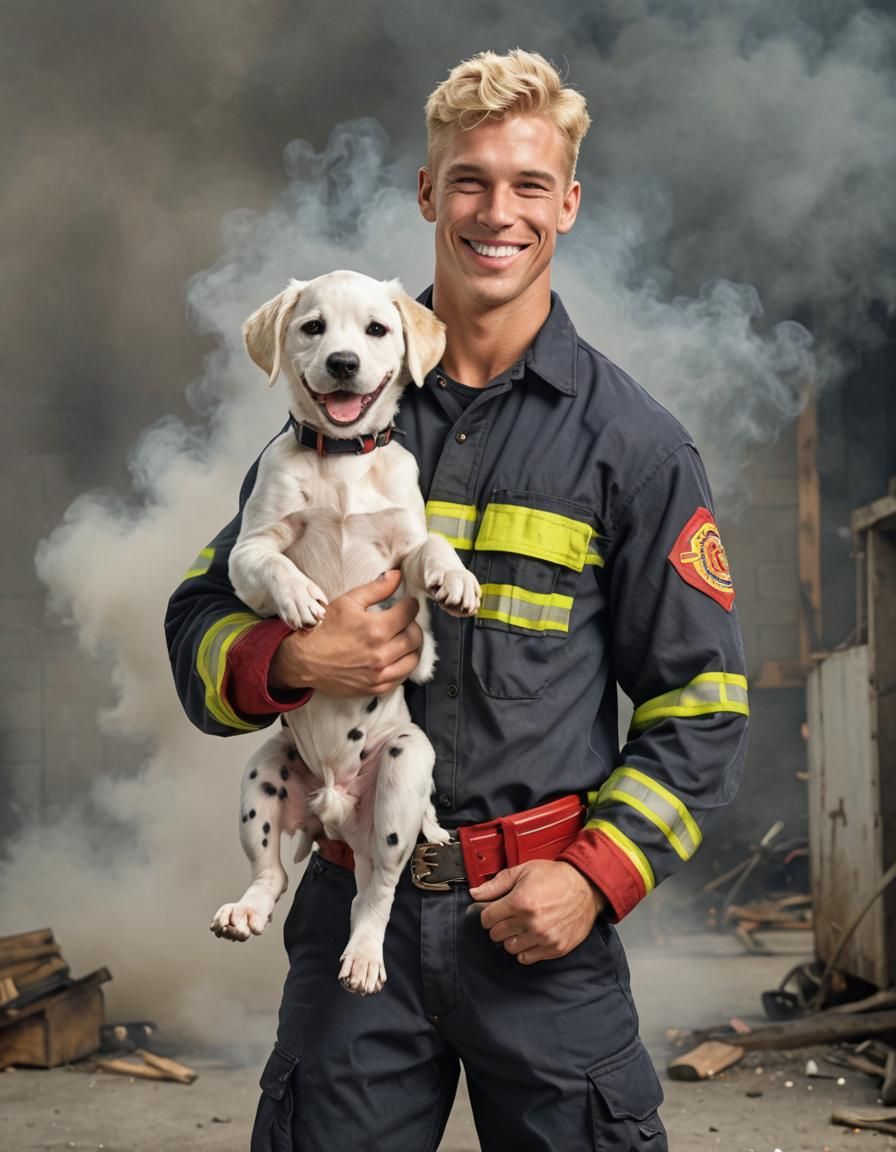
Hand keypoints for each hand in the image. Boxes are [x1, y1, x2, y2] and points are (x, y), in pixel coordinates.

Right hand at [268, 570, 422, 696]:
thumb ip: (376, 588)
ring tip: (402, 638)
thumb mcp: (347, 602)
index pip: (409, 613)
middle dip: (413, 624)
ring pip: (413, 658)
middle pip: (415, 637)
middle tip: (404, 620)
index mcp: (376, 629)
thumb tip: (397, 575)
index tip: (408, 603)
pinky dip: (403, 665)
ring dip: (412, 646)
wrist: (304, 660)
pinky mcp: (376, 687)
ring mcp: (379, 674)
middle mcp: (381, 654)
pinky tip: (395, 656)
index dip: (411, 604)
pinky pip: (402, 677)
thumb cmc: (324, 629)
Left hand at [470, 860, 604, 964]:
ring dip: (512, 938)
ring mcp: (543, 937)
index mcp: (519, 902)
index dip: (488, 913)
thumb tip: (475, 893)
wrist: (586, 887)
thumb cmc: (555, 877)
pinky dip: (526, 949)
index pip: (487, 918)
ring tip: (522, 926)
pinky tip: (531, 936)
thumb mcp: (523, 871)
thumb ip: (496, 884)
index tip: (495, 910)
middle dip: (499, 924)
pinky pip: (527, 958)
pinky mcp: (555, 948)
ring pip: (510, 948)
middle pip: (496, 934)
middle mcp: (530, 922)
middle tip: (510, 916)